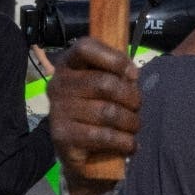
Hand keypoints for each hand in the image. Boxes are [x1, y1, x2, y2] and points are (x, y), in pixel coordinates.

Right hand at [47, 37, 141, 194]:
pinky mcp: (62, 136)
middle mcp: (58, 85)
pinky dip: (124, 141)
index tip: (133, 73)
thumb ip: (117, 72)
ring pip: (107, 112)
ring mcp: (58, 111)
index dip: (115, 58)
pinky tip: (131, 144)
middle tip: (137, 106)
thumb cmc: (97, 104)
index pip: (84, 47)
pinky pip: (102, 136)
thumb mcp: (106, 82)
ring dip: (130, 121)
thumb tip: (131, 75)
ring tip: (134, 125)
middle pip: (104, 83)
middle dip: (131, 96)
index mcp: (68, 64)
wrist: (78, 146)